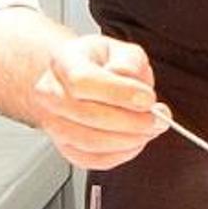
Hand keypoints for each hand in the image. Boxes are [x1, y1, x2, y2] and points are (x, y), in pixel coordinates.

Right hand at [22, 28, 169, 171]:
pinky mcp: (64, 147)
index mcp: (63, 61)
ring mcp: (52, 122)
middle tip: (157, 119)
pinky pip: (92, 159)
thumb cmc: (100, 64)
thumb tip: (135, 88)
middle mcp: (50, 92)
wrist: (78, 79)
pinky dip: (119, 155)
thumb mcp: (121, 49)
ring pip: (90, 142)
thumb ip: (130, 63)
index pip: (82, 80)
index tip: (147, 98)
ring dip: (128, 140)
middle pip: (88, 115)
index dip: (118, 93)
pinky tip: (134, 141)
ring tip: (149, 129)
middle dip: (131, 121)